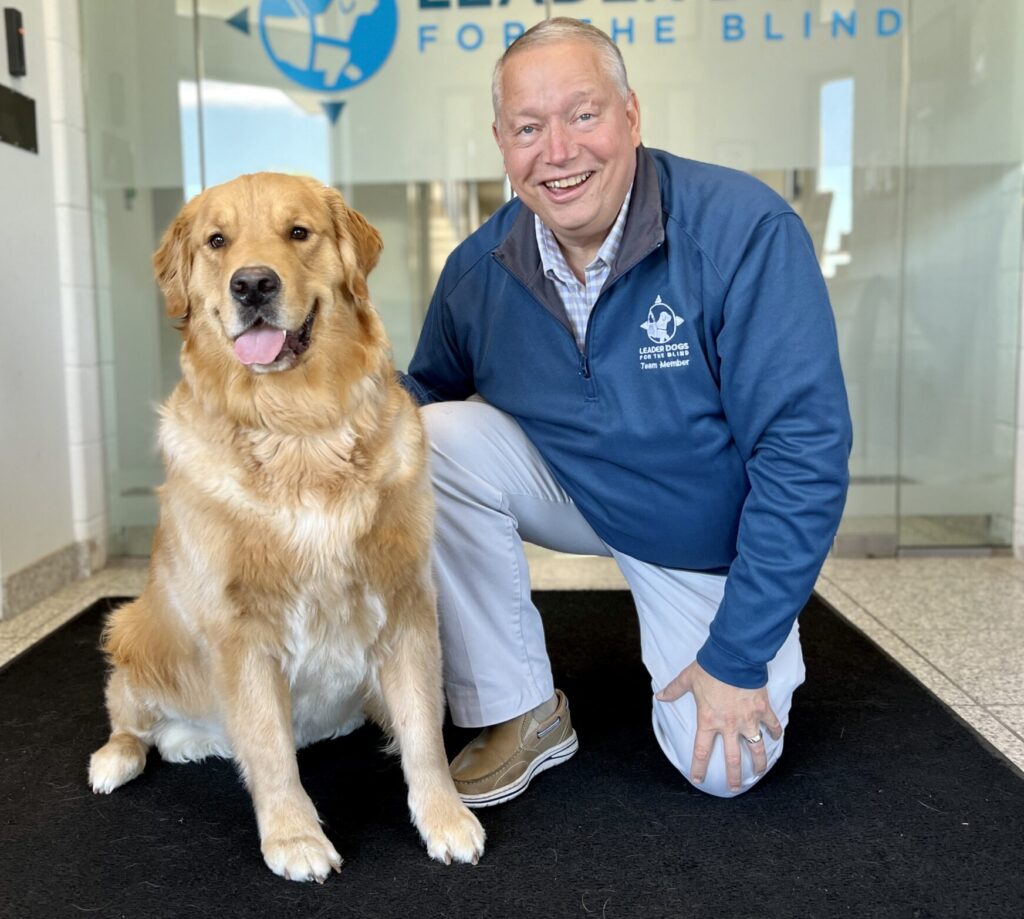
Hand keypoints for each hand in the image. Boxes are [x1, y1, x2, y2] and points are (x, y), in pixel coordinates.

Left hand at [657, 660, 782, 792]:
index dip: (699, 767)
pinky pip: (772, 725)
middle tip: (735, 787)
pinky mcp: (762, 710)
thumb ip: (674, 690)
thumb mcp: (688, 679)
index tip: (698, 779)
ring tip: (759, 772)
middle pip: (732, 758)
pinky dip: (775, 732)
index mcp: (709, 720)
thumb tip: (660, 695)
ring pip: (756, 747)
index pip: (702, 750)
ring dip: (759, 762)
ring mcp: (748, 719)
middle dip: (734, 775)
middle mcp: (729, 725)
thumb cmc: (710, 668)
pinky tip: (776, 738)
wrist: (734, 659)